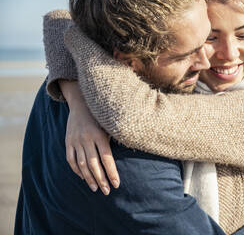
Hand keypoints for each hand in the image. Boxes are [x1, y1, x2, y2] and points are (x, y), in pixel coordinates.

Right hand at [60, 80, 119, 194]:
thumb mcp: (109, 125)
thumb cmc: (101, 116)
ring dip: (89, 178)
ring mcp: (75, 140)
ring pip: (81, 164)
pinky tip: (83, 177)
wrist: (81, 102)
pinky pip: (70, 159)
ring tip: (96, 188)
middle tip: (106, 191)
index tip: (116, 184)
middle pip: (94, 164)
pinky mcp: (68, 141)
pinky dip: (76, 170)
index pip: (107, 159)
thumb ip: (114, 140)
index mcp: (99, 135)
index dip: (112, 173)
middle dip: (101, 179)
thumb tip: (124, 158)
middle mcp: (86, 139)